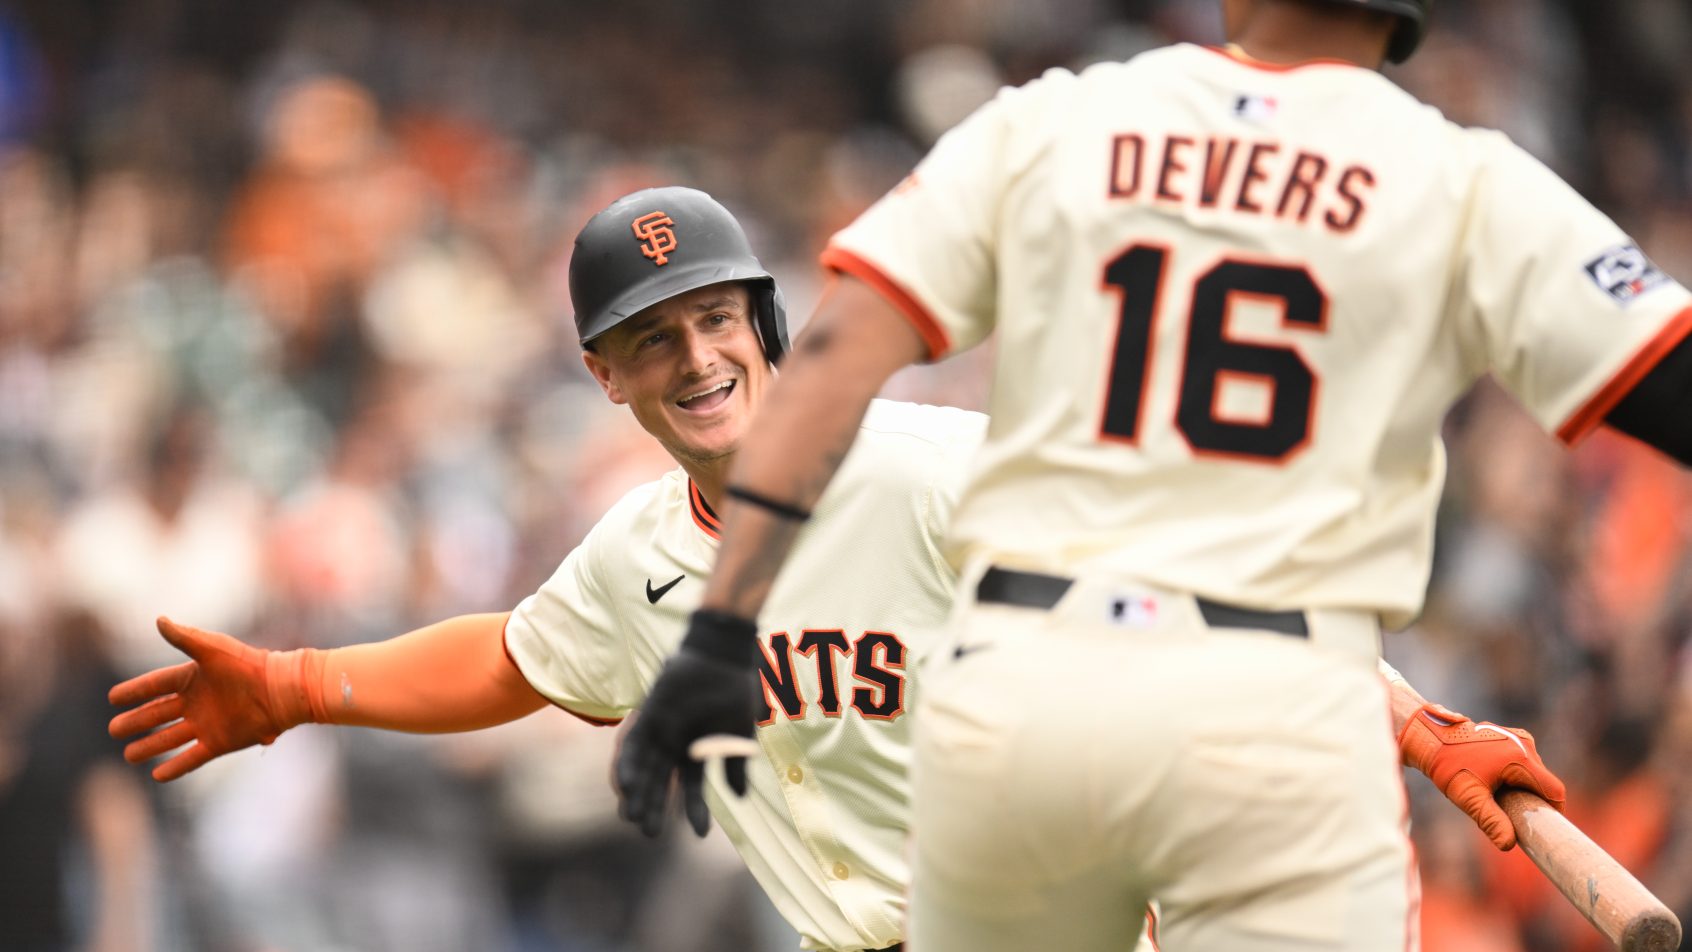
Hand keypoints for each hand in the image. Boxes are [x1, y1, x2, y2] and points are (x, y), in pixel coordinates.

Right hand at [108, 617, 319, 781]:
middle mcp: (197, 702)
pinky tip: (157, 775)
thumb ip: (185, 637)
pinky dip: (176, 767)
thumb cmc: (247, 665)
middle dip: (136, 722)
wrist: (280, 690)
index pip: (155, 685)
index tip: (112, 698)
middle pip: (158, 713)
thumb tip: (158, 620)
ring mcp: (207, 724)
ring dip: (149, 747)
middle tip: (113, 730)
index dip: (134, 691)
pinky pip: (192, 758)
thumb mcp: (213, 649)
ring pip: (170, 738)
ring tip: (128, 756)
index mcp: (193, 678)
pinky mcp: (220, 743)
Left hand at [615, 610, 757, 837]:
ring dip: (637, 792)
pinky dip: (627, 765)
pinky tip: (624, 786)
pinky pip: (632, 745)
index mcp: (697, 750)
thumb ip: (735, 765)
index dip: (695, 810)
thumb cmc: (735, 691)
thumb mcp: (739, 734)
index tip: (701, 835)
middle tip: (648, 833)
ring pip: (643, 769)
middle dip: (654, 807)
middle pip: (661, 783)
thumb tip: (740, 798)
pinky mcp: (648, 716)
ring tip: (632, 817)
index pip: (692, 788)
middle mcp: (675, 744)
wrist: (724, 656)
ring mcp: (660, 731)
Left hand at [1399, 702, 1566, 849]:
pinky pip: (1524, 762)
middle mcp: (1524, 745)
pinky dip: (1517, 776)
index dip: (1554, 811)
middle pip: (1543, 782)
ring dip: (1525, 788)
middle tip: (1517, 818)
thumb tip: (1509, 844)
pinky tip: (1497, 784)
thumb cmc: (1448, 766)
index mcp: (1520, 758)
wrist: (1430, 738)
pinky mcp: (1510, 738)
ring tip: (1502, 799)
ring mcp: (1518, 738)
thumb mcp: (1469, 797)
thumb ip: (1491, 820)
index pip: (1553, 790)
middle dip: (1535, 801)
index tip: (1545, 828)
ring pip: (1534, 772)